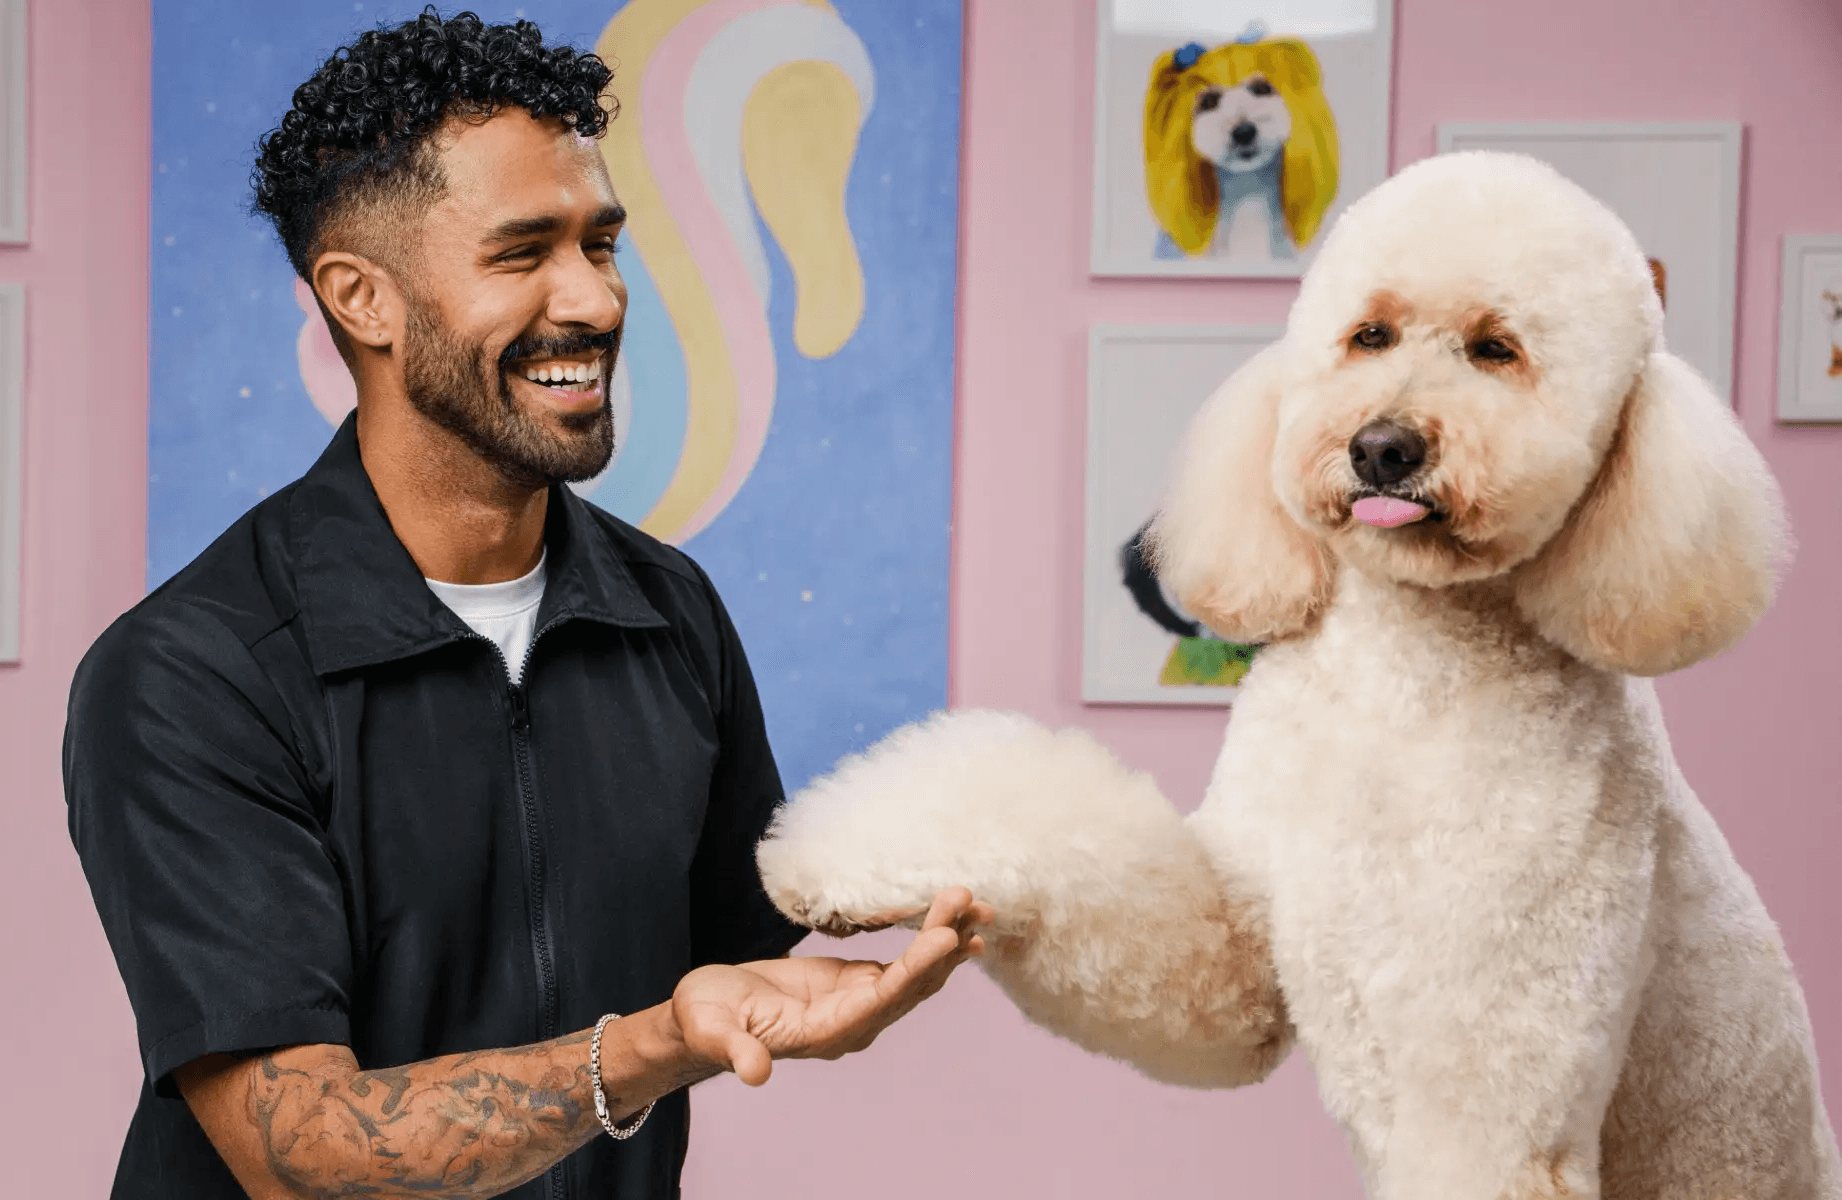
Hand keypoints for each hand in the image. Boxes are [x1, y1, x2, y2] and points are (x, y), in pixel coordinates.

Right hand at [672, 888, 992, 1084]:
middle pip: (911, 985)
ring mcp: (859, 1004)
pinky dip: (930, 940)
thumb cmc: (706, 1020)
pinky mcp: (856, 983)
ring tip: (976, 905)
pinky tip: (955, 919)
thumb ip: (735, 1050)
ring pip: (915, 974)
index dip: (914, 970)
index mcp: (825, 1034)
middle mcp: (854, 1024)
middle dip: (942, 944)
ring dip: (946, 939)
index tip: (946, 938)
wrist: (707, 1016)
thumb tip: (756, 1075)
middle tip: (970, 904)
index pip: (881, 1001)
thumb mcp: (712, 1030)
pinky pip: (904, 963)